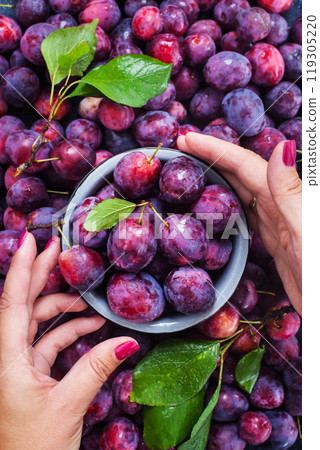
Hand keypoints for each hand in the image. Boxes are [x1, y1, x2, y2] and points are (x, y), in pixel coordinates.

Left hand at [0, 233, 138, 449]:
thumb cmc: (33, 448)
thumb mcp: (67, 405)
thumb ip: (95, 369)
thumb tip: (127, 343)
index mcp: (7, 360)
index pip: (12, 302)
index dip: (20, 267)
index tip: (30, 239)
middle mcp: (9, 357)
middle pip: (24, 304)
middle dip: (41, 274)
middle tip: (59, 249)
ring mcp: (20, 365)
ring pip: (39, 323)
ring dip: (64, 310)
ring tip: (90, 303)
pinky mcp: (32, 375)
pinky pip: (50, 342)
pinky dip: (70, 332)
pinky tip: (91, 328)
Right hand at [178, 133, 301, 314]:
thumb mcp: (307, 230)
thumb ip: (291, 192)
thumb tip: (280, 146)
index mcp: (286, 197)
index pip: (244, 164)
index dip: (215, 148)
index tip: (186, 138)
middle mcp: (280, 204)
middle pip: (240, 171)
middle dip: (211, 155)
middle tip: (182, 147)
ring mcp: (277, 221)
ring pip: (241, 190)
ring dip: (217, 175)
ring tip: (193, 168)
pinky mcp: (275, 239)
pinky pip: (246, 213)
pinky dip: (228, 202)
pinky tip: (218, 204)